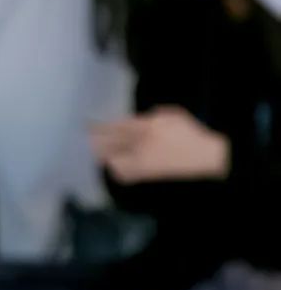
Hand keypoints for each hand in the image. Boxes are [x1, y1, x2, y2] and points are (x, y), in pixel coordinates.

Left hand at [89, 105, 230, 183]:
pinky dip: (117, 170)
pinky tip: (113, 166)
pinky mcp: (146, 174)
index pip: (116, 126)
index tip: (88, 125)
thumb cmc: (189, 133)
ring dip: (104, 156)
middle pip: (110, 143)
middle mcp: (141, 143)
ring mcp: (143, 160)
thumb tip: (137, 119)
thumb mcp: (172, 114)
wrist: (203, 156)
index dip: (99, 127)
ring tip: (96, 152)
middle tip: (86, 139)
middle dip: (96, 141)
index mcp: (147, 126)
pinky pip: (125, 174)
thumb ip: (152, 115)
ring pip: (113, 159)